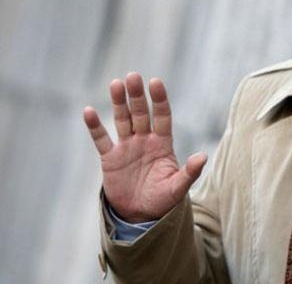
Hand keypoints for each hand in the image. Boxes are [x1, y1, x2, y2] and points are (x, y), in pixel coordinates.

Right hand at [84, 73, 206, 222]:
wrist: (141, 215)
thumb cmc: (163, 200)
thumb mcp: (178, 188)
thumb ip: (189, 172)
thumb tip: (203, 156)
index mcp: (163, 143)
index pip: (163, 116)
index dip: (160, 100)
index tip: (156, 82)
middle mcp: (145, 140)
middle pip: (141, 113)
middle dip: (137, 95)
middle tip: (133, 76)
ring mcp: (127, 147)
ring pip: (122, 119)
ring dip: (119, 103)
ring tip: (116, 84)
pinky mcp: (110, 158)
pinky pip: (101, 139)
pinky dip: (95, 126)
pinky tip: (88, 111)